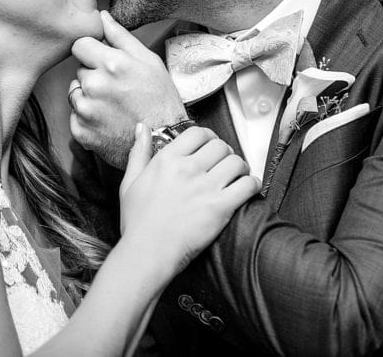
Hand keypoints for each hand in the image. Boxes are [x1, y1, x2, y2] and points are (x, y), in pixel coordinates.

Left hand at [69, 10, 188, 167]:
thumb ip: (122, 37)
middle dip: (94, 74)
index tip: (103, 60)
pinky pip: (75, 115)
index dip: (92, 50)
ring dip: (89, 95)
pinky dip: (87, 117)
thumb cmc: (161, 101)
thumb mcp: (150, 62)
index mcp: (111, 64)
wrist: (164, 142)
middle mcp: (95, 85)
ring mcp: (85, 110)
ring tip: (113, 104)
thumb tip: (103, 16)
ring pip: (75, 91)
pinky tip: (108, 119)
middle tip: (117, 87)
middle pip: (79, 69)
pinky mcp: (81, 131)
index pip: (80, 44)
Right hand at [119, 123, 260, 278]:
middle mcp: (187, 169)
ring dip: (240, 167)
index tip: (209, 147)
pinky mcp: (220, 207)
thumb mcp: (130, 183)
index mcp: (167, 160)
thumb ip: (138, 152)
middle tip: (223, 164)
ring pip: (236, 162)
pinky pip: (247, 185)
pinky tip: (248, 188)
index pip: (198, 133)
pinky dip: (252, 184)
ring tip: (236, 176)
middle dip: (225, 152)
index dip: (208, 137)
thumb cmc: (137, 223)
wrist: (147, 254)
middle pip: (220, 146)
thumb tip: (142, 128)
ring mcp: (205, 187)